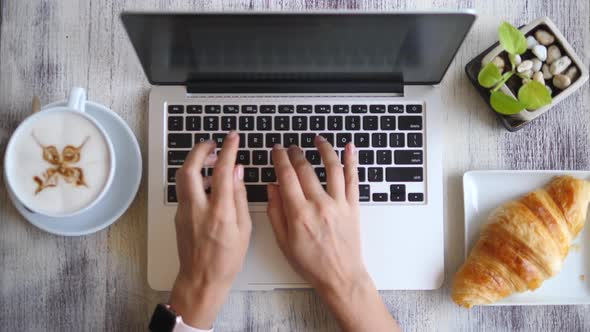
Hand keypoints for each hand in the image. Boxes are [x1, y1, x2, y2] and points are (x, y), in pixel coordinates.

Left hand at [169, 131, 250, 328]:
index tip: (232, 138)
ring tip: (211, 162)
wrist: (201, 280)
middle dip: (199, 149)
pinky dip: (194, 179)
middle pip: (189, 168)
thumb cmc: (226, 260)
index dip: (227, 150)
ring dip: (194, 163)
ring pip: (182, 177)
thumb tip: (237, 172)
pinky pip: (184, 189)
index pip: (221, 172)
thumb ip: (239, 197)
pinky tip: (207, 183)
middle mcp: (198, 209)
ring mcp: (184, 212)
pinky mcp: (178, 216)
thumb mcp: (244, 229)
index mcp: (219, 213)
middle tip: (212, 143)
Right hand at [267, 136, 365, 292]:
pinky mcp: (353, 206)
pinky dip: (352, 161)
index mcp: (299, 214)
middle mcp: (320, 205)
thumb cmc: (312, 263)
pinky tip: (349, 148)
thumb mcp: (283, 242)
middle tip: (291, 147)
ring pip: (332, 168)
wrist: (340, 276)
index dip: (280, 159)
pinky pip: (353, 179)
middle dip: (296, 153)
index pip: (286, 176)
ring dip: (324, 149)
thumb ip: (275, 212)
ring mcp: (339, 204)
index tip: (277, 150)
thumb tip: (272, 188)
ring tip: (317, 140)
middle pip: (306, 169)